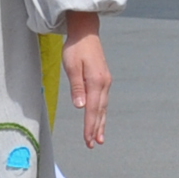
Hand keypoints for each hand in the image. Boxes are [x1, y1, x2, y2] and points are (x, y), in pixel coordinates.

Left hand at [61, 18, 110, 147]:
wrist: (86, 33)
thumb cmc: (75, 49)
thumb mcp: (72, 66)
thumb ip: (77, 87)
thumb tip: (80, 106)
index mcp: (96, 82)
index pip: (92, 109)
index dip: (90, 126)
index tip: (88, 140)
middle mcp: (104, 84)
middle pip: (100, 111)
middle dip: (97, 129)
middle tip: (94, 144)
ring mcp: (105, 82)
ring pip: (104, 107)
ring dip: (101, 123)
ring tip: (100, 138)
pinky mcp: (103, 80)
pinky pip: (104, 101)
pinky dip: (102, 113)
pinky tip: (101, 119)